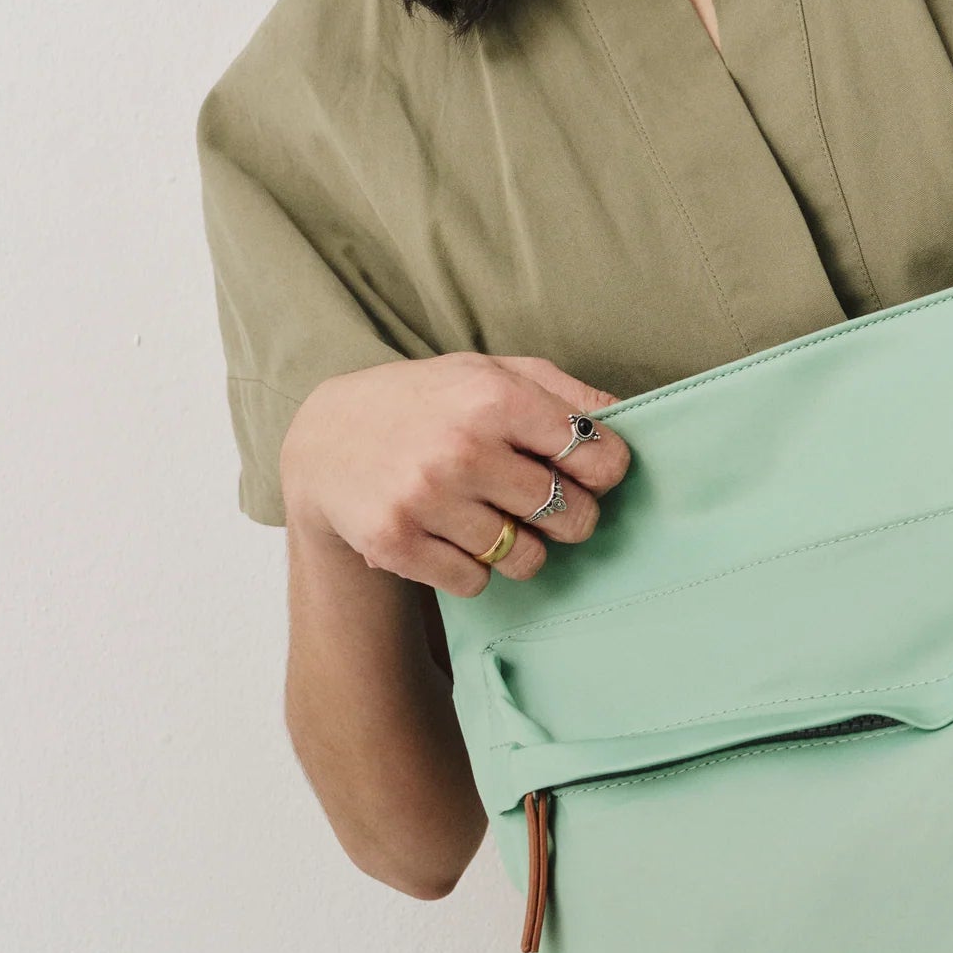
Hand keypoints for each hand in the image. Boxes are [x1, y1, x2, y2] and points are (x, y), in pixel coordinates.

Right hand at [281, 354, 631, 593]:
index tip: (590, 473)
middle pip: (572, 516)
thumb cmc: (426, 404)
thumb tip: (629, 416)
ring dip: (520, 546)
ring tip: (491, 517)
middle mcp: (462, 447)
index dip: (605, 472)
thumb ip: (564, 392)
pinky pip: (476, 581)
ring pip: (527, 558)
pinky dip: (472, 566)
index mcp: (494, 396)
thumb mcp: (489, 372)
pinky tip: (450, 534)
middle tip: (543, 504)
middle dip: (570, 517)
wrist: (324, 442)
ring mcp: (426, 498)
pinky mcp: (397, 543)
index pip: (597, 457)